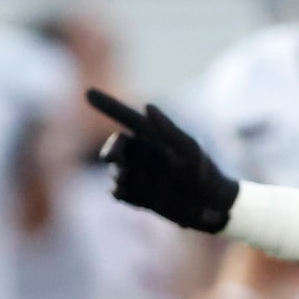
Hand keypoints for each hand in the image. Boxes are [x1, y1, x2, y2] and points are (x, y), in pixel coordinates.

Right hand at [88, 90, 238, 234]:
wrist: (211, 207)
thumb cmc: (204, 172)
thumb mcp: (188, 149)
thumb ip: (167, 128)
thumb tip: (147, 106)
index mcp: (153, 137)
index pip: (126, 117)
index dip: (107, 105)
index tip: (87, 92)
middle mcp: (143, 154)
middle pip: (115, 146)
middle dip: (111, 150)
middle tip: (112, 157)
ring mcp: (138, 174)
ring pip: (115, 170)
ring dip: (120, 174)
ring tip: (144, 183)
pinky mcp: (136, 195)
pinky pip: (117, 191)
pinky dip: (122, 192)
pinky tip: (141, 197)